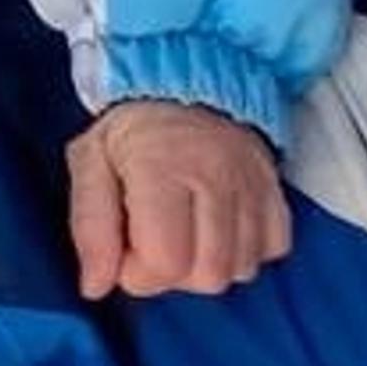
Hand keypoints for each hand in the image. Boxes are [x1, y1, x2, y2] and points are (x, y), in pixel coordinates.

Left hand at [69, 101, 290, 302]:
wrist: (189, 80)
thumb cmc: (136, 125)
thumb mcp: (90, 161)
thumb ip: (89, 226)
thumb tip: (96, 285)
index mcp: (164, 166)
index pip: (165, 262)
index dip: (137, 270)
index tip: (127, 244)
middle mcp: (218, 177)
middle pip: (206, 276)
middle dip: (173, 272)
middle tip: (155, 238)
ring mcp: (254, 188)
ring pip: (239, 271)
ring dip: (207, 263)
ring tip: (187, 231)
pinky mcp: (277, 196)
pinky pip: (270, 253)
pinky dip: (242, 251)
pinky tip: (218, 228)